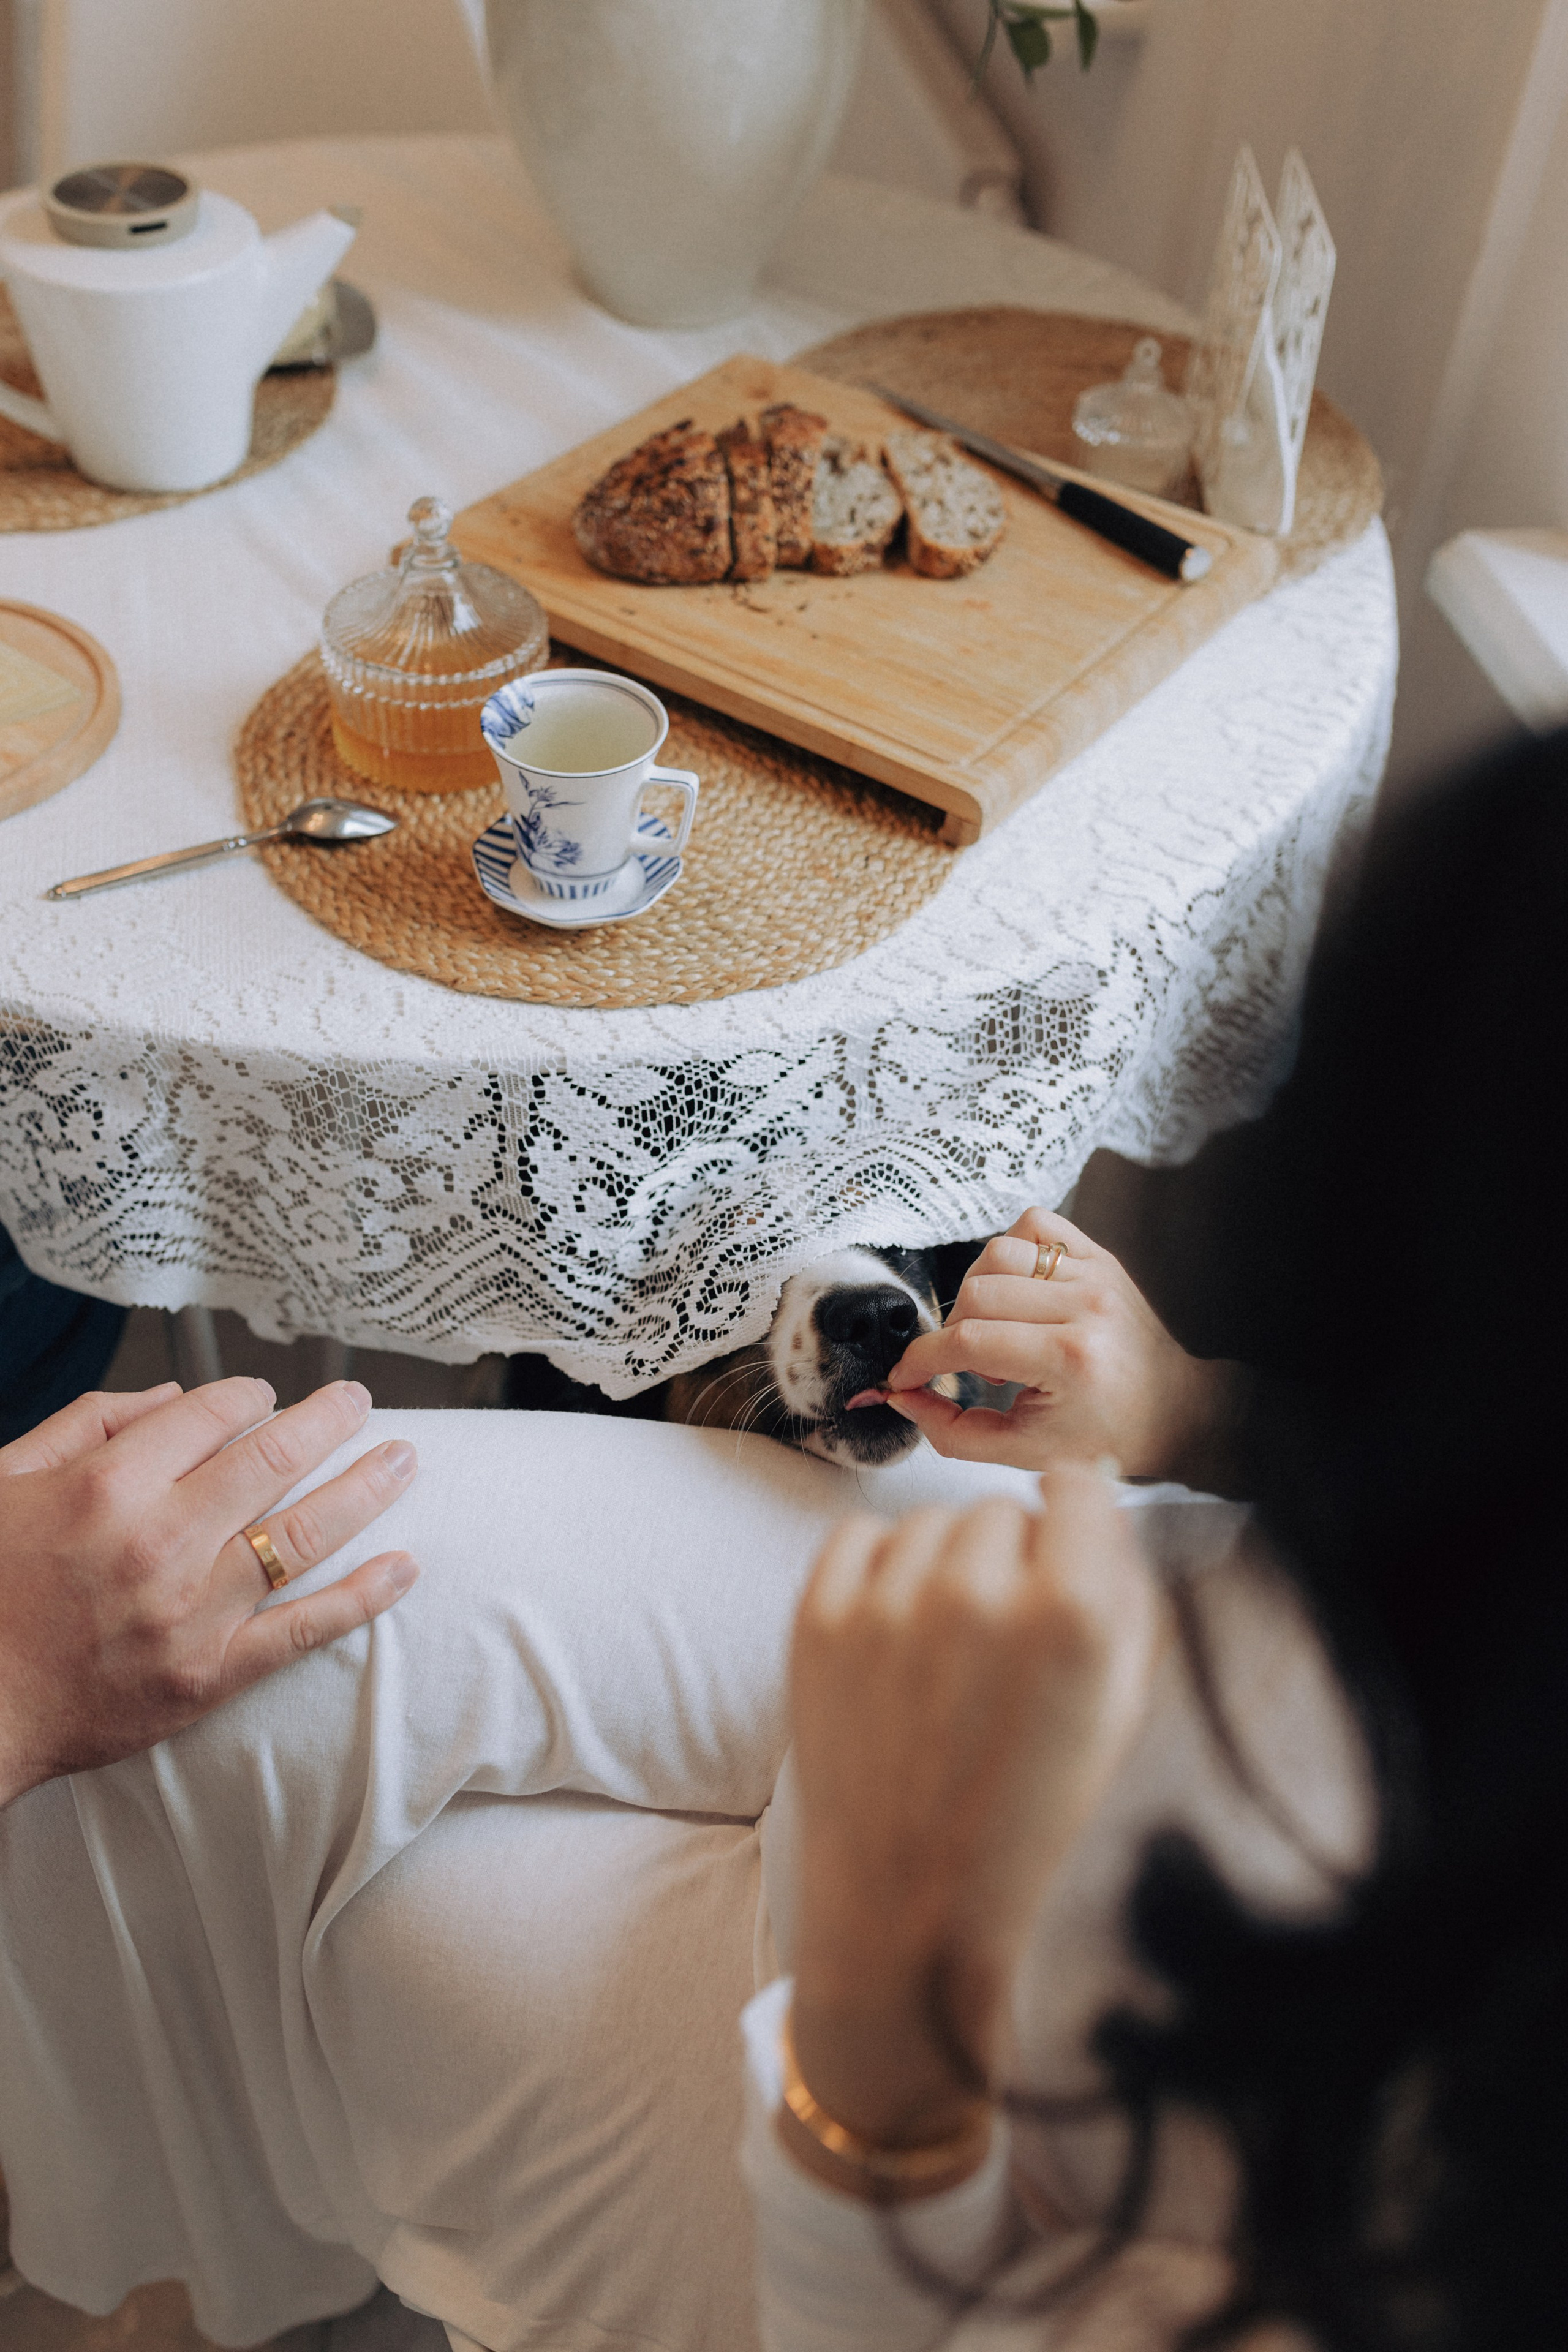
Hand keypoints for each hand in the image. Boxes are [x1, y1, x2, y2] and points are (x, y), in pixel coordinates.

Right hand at [0, 1377, 418, 1806]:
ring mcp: (191, 1610)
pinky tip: (402, 1568)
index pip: (213, 1412)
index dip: (250, 1396)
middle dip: (329, 1420)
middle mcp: (160, 1540)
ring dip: (365, 1488)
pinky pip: (303, 1629)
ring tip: (402, 1459)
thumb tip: (174, 1395)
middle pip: (274, 1458)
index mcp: (109, 1485)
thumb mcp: (6, 1479)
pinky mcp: (208, 1673)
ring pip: (302, 1533)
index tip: (265, 1399)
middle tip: (360, 1402)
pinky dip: (362, 1597)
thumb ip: (88, 1423)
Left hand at [785, 1469, 1162, 2192]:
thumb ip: (1126, 1597)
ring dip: (944, 1565)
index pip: (1079, 1487)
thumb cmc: (1026, 1818)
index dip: (1078, 1522)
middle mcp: (980, 1594)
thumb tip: (1097, 1497)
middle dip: (1012, 1559)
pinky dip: (880, 1570)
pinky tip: (895, 1635)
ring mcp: (889, 1604)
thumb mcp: (1117, 1714)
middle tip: (1003, 1640)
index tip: (1067, 1554)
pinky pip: (859, 1536)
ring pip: (931, 1522)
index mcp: (1074, 1616)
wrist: (909, 1912)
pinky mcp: (817, 1620)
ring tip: (946, 1651)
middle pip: (1003, 1511)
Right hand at [884, 1208, 1235, 1480]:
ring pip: (998, 1253)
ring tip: (995, 1329)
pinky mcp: (1099, 1255)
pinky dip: (1010, 1251)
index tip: (906, 1375)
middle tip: (968, 1364)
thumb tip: (900, 1395)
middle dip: (952, 1333)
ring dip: (976, 1292)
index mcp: (1070, 1358)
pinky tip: (1015, 1290)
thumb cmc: (1104, 1435)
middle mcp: (1086, 1306)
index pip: (969, 1342)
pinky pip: (1035, 1225)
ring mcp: (1096, 1273)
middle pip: (977, 1294)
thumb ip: (952, 1431)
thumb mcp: (1023, 1452)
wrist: (1173, 1410)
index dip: (922, 1359)